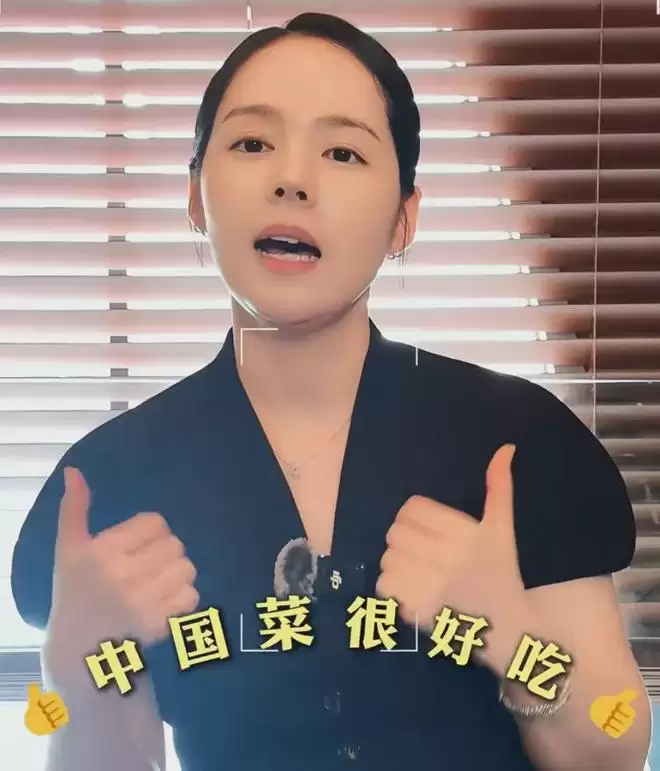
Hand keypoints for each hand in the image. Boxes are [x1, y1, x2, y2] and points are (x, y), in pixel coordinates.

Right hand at [45, 467, 198, 686]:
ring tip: (157, 584)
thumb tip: (74, 471)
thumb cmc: (75, 591)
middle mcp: (122, 576)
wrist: (78, 650)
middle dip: (165, 553)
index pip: (156, 523)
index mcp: (102, 552)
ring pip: (187, 569)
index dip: (150, 532)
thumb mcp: (69, 549)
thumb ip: (74, 508)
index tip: (136, 546)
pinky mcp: (157, 625)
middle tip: (147, 566)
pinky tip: (163, 603)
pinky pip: (192, 597)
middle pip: (175, 544)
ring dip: (177, 574)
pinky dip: (183, 598)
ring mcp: (142, 602)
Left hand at [376, 444, 532, 673]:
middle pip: (396, 531)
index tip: (429, 530)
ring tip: (420, 571)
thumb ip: (499, 488)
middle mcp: (447, 559)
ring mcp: (430, 587)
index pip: (412, 508)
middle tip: (423, 551)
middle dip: (405, 539)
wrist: (508, 630)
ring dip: (397, 563)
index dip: (416, 516)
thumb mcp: (501, 530)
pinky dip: (392, 587)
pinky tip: (413, 590)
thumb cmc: (501, 574)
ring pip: (387, 557)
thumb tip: (505, 448)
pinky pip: (383, 585)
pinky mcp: (417, 611)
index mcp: (465, 534)